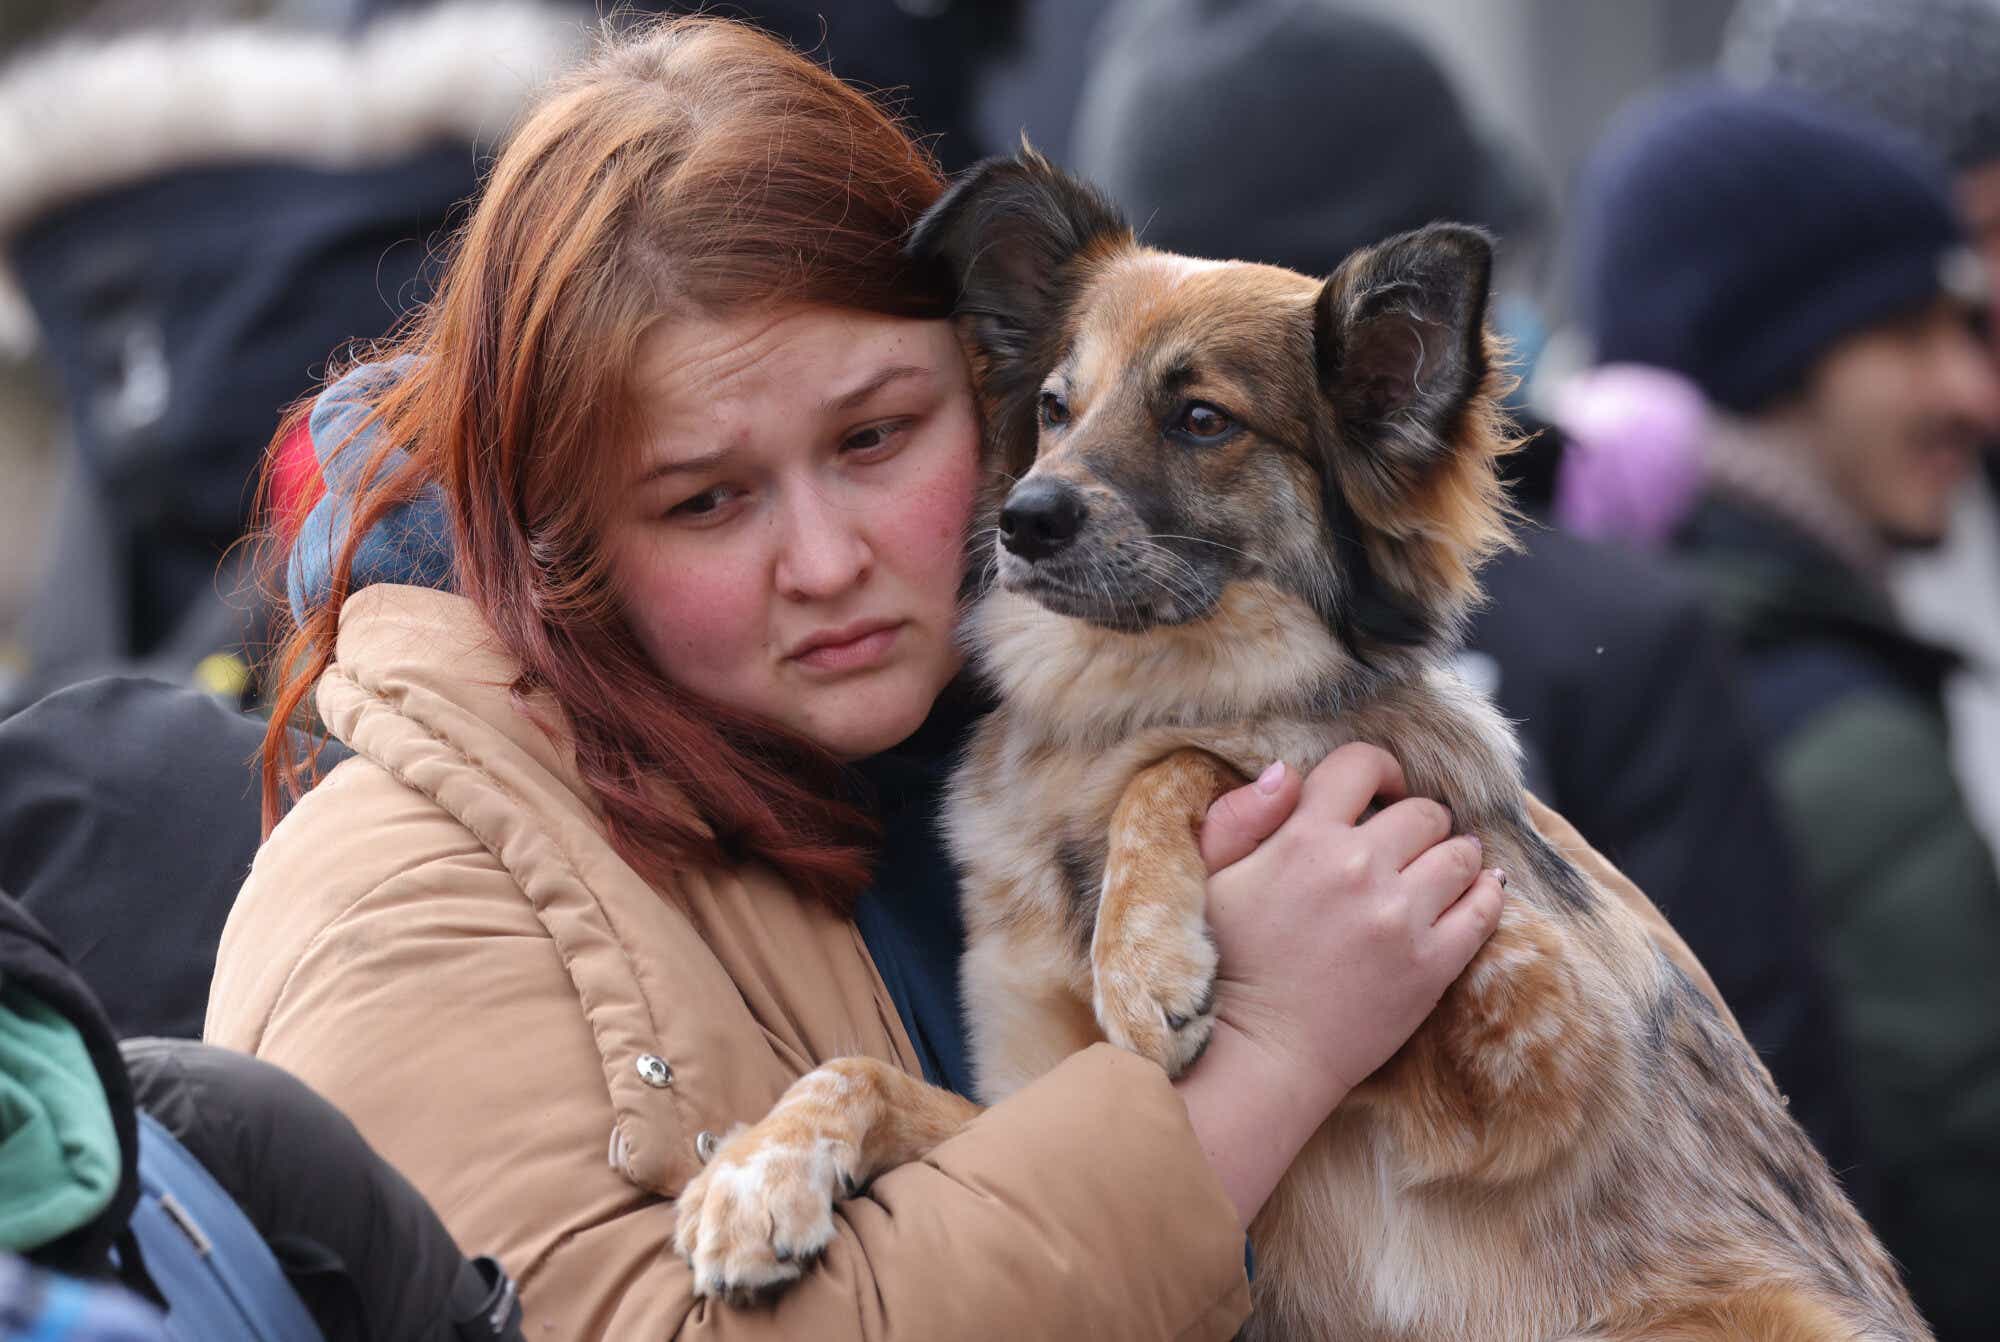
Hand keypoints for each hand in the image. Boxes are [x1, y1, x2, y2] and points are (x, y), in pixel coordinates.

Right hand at [1174, 744, 1502, 1224]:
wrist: (1258, 1053)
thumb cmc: (1227, 964)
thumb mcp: (1211, 878)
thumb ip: (1240, 816)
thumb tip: (1288, 773)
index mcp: (1305, 838)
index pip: (1362, 765)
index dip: (1377, 770)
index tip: (1378, 792)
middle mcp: (1360, 868)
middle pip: (1422, 811)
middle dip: (1415, 821)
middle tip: (1405, 844)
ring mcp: (1402, 918)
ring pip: (1461, 853)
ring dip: (1453, 855)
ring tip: (1438, 870)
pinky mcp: (1433, 965)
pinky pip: (1484, 909)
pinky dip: (1486, 893)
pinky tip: (1478, 891)